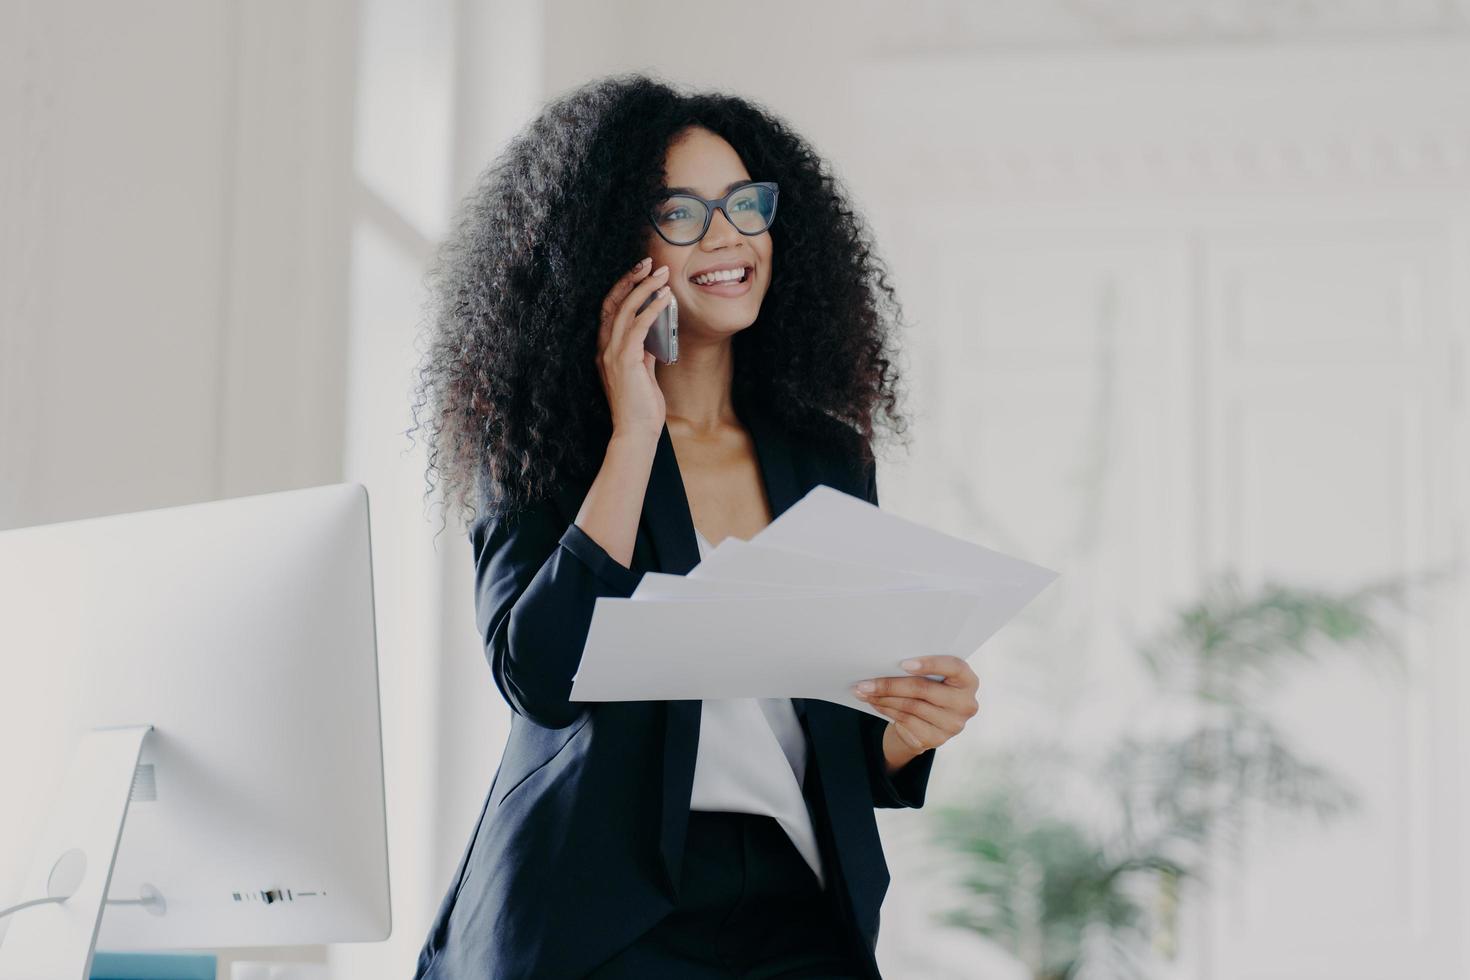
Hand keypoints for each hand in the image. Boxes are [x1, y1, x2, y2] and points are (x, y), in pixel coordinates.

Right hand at [597, 257, 670, 442]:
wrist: (637, 432)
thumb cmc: (641, 407)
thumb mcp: (643, 373)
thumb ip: (644, 352)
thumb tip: (656, 333)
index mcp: (606, 350)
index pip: (609, 309)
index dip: (622, 287)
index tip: (639, 272)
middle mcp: (604, 349)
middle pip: (613, 302)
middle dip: (631, 279)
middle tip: (648, 263)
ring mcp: (612, 354)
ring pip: (625, 310)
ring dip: (644, 288)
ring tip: (661, 274)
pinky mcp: (625, 361)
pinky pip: (639, 327)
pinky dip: (652, 309)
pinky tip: (665, 298)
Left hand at [853, 655, 979, 765]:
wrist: (929, 722)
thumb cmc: (930, 688)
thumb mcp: (932, 676)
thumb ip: (920, 669)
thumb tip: (884, 663)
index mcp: (968, 681)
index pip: (955, 667)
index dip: (930, 664)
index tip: (904, 664)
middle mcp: (965, 704)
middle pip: (924, 689)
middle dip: (891, 684)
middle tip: (865, 682)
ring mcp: (952, 725)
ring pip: (910, 706)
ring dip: (883, 698)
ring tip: (863, 691)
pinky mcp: (936, 739)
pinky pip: (906, 720)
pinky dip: (886, 710)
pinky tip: (874, 703)